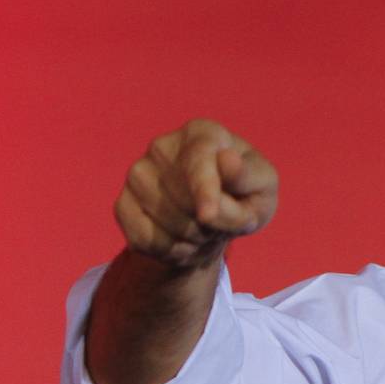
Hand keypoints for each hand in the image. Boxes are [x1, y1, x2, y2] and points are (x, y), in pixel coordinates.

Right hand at [114, 118, 278, 267]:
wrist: (213, 223)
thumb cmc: (244, 197)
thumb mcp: (263, 190)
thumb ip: (249, 178)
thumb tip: (227, 160)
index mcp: (203, 132)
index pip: (199, 158)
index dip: (204, 189)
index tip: (208, 216)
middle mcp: (164, 146)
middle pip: (184, 198)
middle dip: (211, 223)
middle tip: (222, 220)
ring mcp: (138, 173)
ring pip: (164, 220)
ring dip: (193, 238)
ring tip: (204, 228)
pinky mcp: (122, 203)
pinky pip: (144, 238)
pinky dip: (169, 251)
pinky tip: (182, 240)